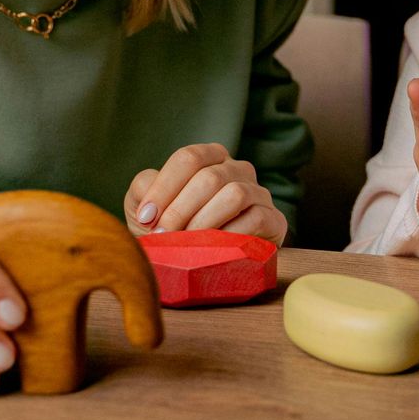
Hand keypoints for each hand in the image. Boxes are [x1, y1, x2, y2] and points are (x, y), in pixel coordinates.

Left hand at [125, 144, 287, 244]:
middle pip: (209, 177)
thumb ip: (144, 189)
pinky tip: (212, 249)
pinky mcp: (274, 220)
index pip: (189, 158)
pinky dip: (230, 234)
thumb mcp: (148, 206)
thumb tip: (150, 196)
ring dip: (204, 221)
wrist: (202, 262)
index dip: (164, 187)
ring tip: (185, 244)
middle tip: (163, 236)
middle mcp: (238, 169)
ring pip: (234, 194)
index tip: (146, 217)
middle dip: (180, 209)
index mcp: (210, 158)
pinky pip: (256, 219)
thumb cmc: (173, 228)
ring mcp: (259, 193)